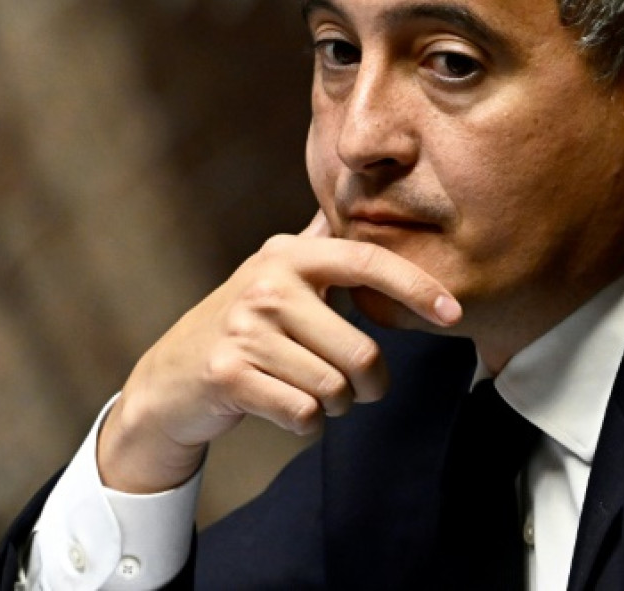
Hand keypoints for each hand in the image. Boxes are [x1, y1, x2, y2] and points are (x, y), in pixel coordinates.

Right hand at [97, 212, 461, 493]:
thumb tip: (355, 197)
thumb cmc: (241, 327)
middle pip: (363, 354)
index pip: (366, 261)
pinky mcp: (228, 374)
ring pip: (335, 392)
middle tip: (352, 389)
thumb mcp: (273, 275)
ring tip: (306, 394)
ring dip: (333, 409)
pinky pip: (304, 417)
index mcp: (286, 256)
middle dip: (369, 387)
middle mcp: (266, 286)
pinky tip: (284, 410)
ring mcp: (244, 330)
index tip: (453, 312)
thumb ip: (317, 245)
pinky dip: (306, 426)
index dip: (416, 286)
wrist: (170, 377)